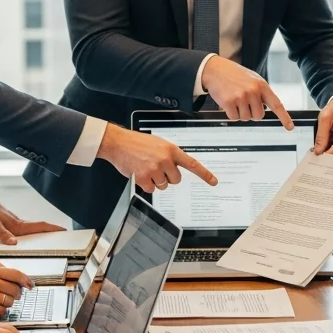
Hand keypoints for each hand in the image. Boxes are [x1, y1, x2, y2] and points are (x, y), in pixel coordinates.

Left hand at [0, 197, 62, 245]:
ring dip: (44, 232)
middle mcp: (19, 224)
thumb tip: (14, 243)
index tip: (64, 231)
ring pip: (34, 229)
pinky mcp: (11, 224)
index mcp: (18, 225)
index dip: (53, 228)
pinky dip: (33, 233)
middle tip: (63, 236)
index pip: (40, 226)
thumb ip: (3, 234)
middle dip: (53, 231)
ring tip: (51, 239)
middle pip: (40, 228)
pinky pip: (26, 229)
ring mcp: (16, 223)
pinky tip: (30, 238)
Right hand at [0, 265, 33, 316]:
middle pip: (16, 289)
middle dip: (16, 293)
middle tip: (11, 295)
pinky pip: (2, 311)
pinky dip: (0, 311)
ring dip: (7, 303)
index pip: (16, 274)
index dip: (26, 280)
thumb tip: (15, 278)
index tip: (30, 285)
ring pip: (10, 301)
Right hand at [97, 123, 216, 192]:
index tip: (213, 182)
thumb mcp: (159, 144)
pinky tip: (140, 174)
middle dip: (168, 177)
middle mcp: (166, 160)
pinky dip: (146, 185)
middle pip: (176, 180)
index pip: (192, 164)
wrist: (119, 143)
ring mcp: (155, 169)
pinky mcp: (144, 178)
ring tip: (146, 168)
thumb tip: (176, 169)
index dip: (204, 174)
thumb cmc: (137, 143)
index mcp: (172, 150)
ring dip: (156, 181)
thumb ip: (170, 155)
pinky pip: (151, 189)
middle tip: (157, 168)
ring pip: (163, 186)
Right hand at [201, 56, 294, 126]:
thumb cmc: (234, 75)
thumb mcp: (252, 79)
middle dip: (252, 112)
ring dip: (240, 113)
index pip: (276, 104)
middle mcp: (253, 91)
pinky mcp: (229, 102)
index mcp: (261, 85)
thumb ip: (261, 92)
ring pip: (246, 118)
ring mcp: (241, 97)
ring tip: (235, 99)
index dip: (284, 117)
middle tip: (244, 102)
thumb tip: (267, 109)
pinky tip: (228, 102)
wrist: (214, 69)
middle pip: (259, 116)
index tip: (290, 127)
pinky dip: (231, 113)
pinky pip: (234, 118)